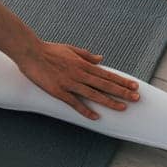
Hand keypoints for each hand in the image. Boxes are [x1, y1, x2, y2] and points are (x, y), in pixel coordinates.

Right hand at [18, 42, 139, 120]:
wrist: (30, 51)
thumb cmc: (49, 49)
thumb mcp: (70, 49)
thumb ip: (87, 55)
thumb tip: (101, 59)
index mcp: (83, 64)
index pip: (107, 74)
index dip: (122, 81)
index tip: (134, 86)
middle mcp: (80, 73)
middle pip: (105, 84)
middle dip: (122, 92)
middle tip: (137, 98)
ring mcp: (70, 83)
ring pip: (94, 94)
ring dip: (109, 102)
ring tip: (123, 108)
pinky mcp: (58, 91)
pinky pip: (74, 103)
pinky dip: (85, 110)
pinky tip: (95, 117)